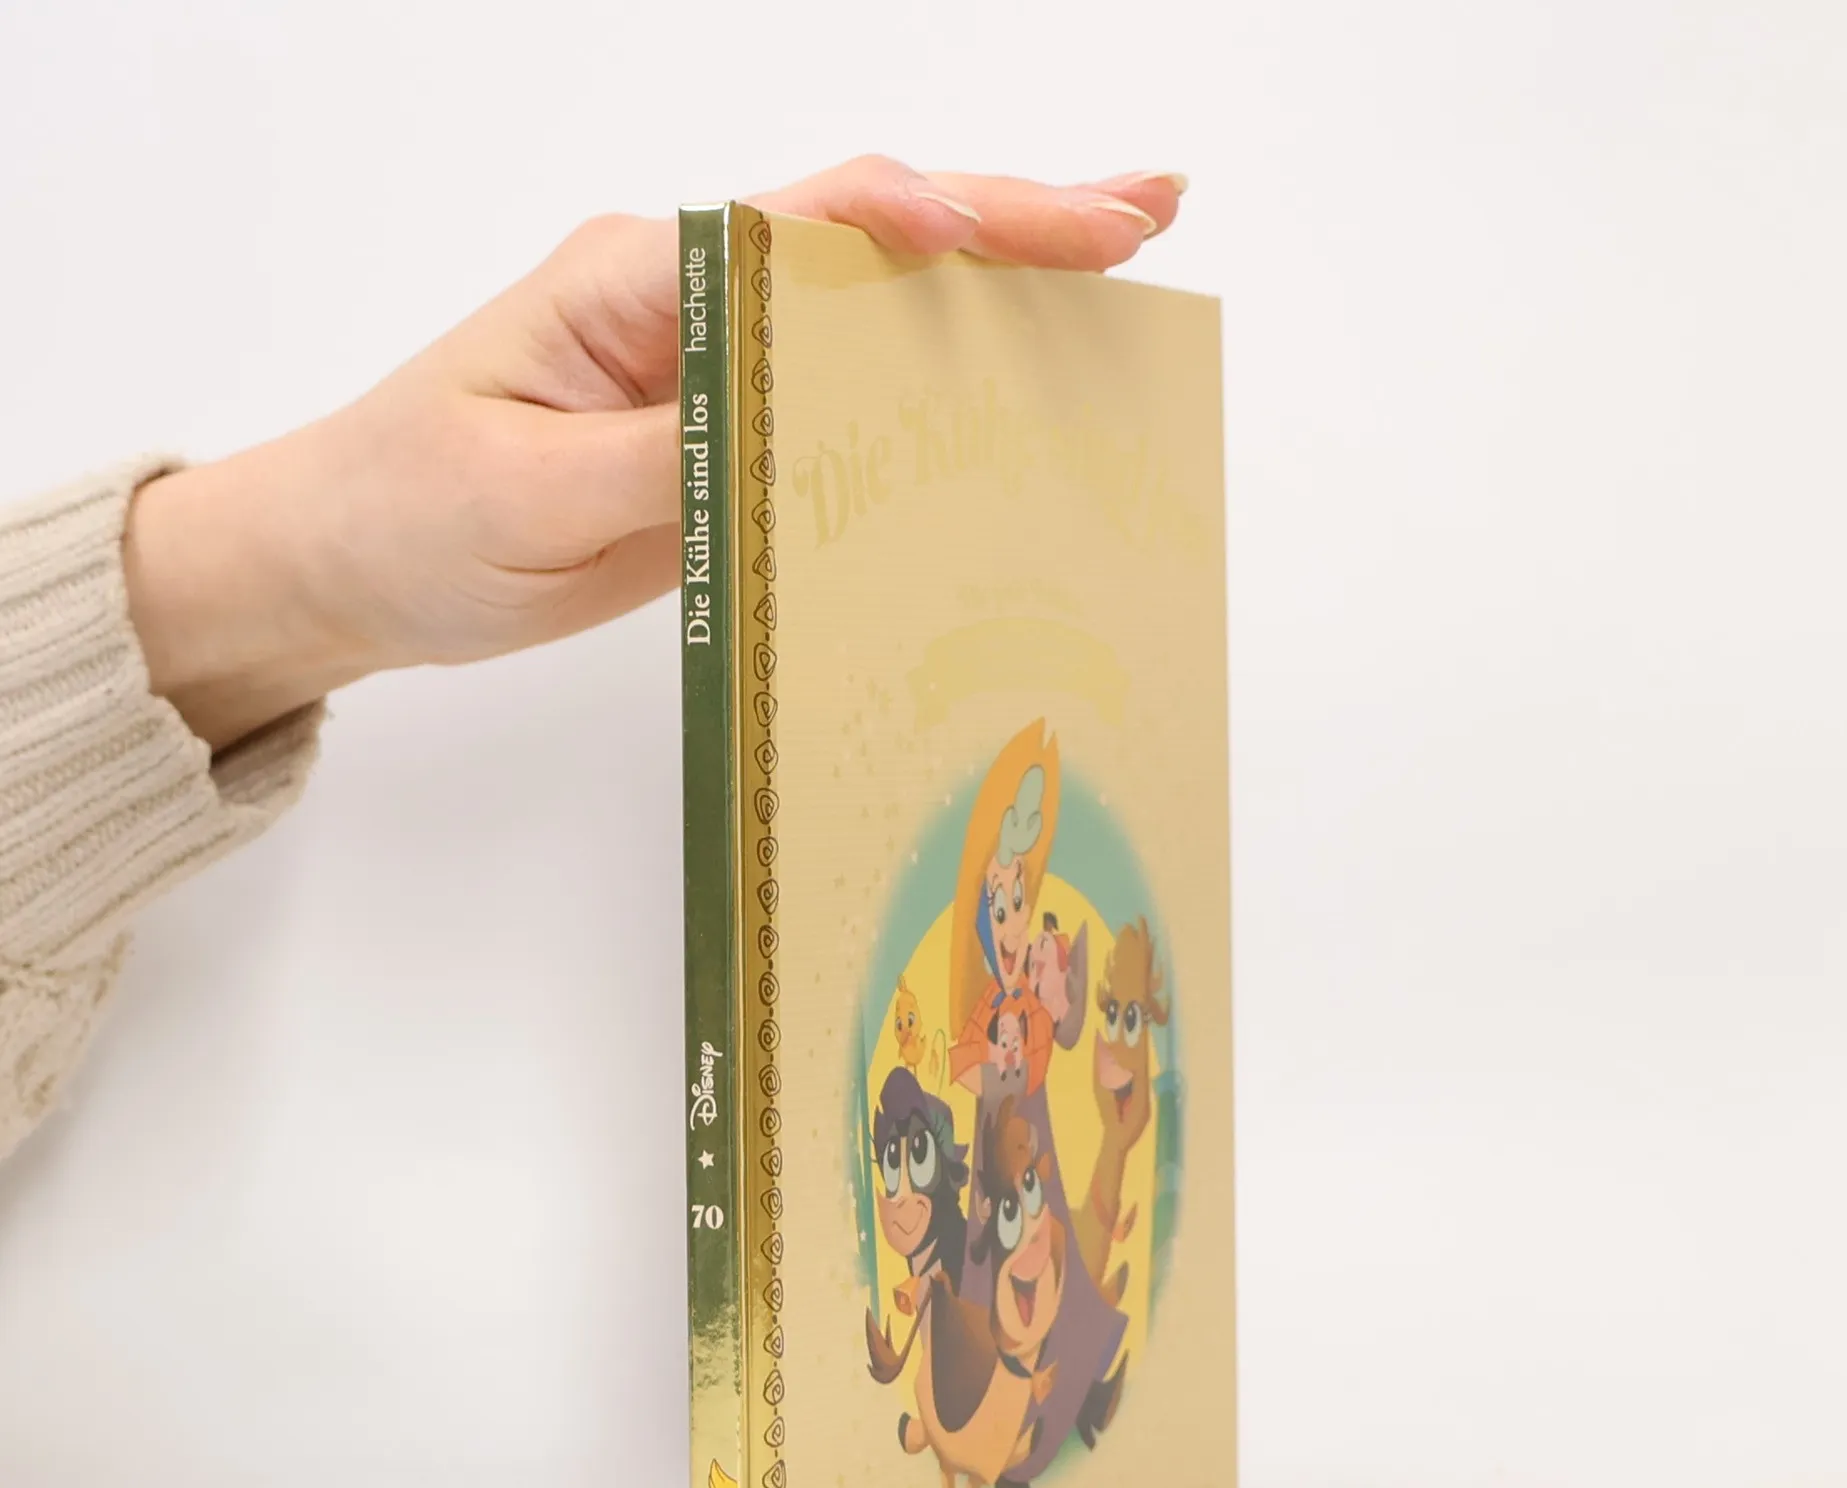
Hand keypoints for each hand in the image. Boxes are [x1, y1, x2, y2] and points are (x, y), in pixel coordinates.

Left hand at [123, 156, 1185, 749]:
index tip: (1016, 239)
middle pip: (875, 241)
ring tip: (1122, 271)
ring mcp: (720, 372)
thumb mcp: (527, 490)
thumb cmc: (410, 512)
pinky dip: (945, 384)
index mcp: (640, 281)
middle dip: (1014, 222)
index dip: (923, 222)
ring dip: (1001, 289)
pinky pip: (855, 402)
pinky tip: (1015, 386)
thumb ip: (667, 453)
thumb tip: (800, 428)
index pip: (806, 226)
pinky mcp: (730, 441)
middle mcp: (693, 305)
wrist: (354, 568)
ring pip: (883, 312)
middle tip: (1145, 214)